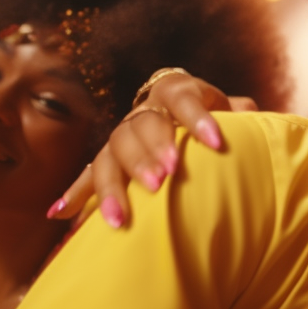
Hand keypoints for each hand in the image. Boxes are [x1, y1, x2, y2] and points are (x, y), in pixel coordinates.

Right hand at [51, 72, 251, 227]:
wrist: (186, 113)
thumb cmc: (217, 116)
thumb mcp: (230, 110)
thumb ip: (240, 112)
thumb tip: (249, 114)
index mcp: (175, 91)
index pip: (184, 98)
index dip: (199, 118)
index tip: (218, 142)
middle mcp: (144, 111)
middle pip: (142, 126)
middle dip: (152, 152)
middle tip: (166, 177)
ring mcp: (123, 134)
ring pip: (112, 154)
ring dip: (114, 185)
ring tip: (120, 217)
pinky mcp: (109, 158)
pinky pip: (89, 175)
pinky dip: (75, 194)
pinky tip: (58, 214)